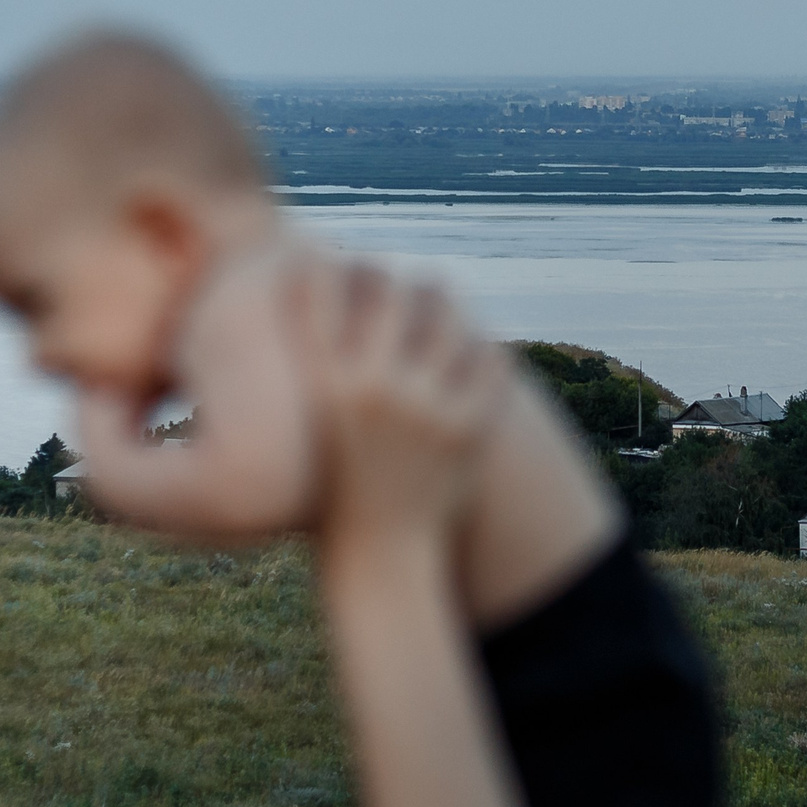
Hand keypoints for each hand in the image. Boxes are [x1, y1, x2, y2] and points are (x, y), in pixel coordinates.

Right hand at [291, 255, 504, 557]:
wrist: (381, 547)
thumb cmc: (341, 470)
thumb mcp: (318, 412)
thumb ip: (321, 352)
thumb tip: (323, 273)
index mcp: (328, 386)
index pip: (328, 292)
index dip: (336, 265)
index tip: (341, 260)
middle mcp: (375, 393)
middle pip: (393, 292)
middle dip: (397, 279)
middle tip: (402, 281)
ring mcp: (428, 410)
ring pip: (447, 316)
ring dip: (443, 303)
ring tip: (439, 300)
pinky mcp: (471, 428)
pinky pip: (489, 356)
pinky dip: (480, 343)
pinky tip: (472, 342)